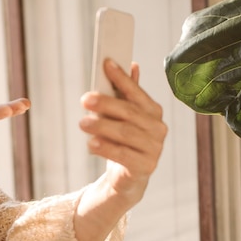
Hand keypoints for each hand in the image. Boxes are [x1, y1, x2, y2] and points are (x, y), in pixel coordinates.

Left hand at [75, 59, 166, 240]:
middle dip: (106, 103)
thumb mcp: (123, 117)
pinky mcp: (145, 168)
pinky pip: (123, 156)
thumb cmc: (123, 142)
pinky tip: (91, 143)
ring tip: (82, 123)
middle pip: (130, 113)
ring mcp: (154, 149)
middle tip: (84, 99)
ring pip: (126, 133)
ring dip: (102, 126)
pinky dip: (106, 148)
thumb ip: (126, 93)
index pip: (136, 92)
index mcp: (154, 112)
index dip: (122, 78)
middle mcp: (158, 129)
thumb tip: (132, 65)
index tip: (106, 63)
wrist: (126, 178)